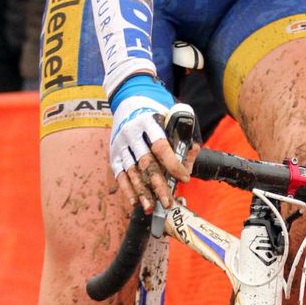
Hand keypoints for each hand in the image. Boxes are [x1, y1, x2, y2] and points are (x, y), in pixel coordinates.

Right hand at [108, 75, 191, 211]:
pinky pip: (120, 173)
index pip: (160, 146)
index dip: (173, 164)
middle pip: (146, 162)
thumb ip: (184, 133)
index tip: (184, 178)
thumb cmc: (156, 108)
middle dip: (158, 184)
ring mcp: (120, 143)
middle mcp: (131, 132)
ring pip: (131, 171)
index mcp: (148, 121)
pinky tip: (135, 202)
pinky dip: (127, 189)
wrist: (127, 96)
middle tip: (168, 202)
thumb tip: (192, 155)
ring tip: (152, 207)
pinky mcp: (114, 152)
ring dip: (142, 191)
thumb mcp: (172, 113)